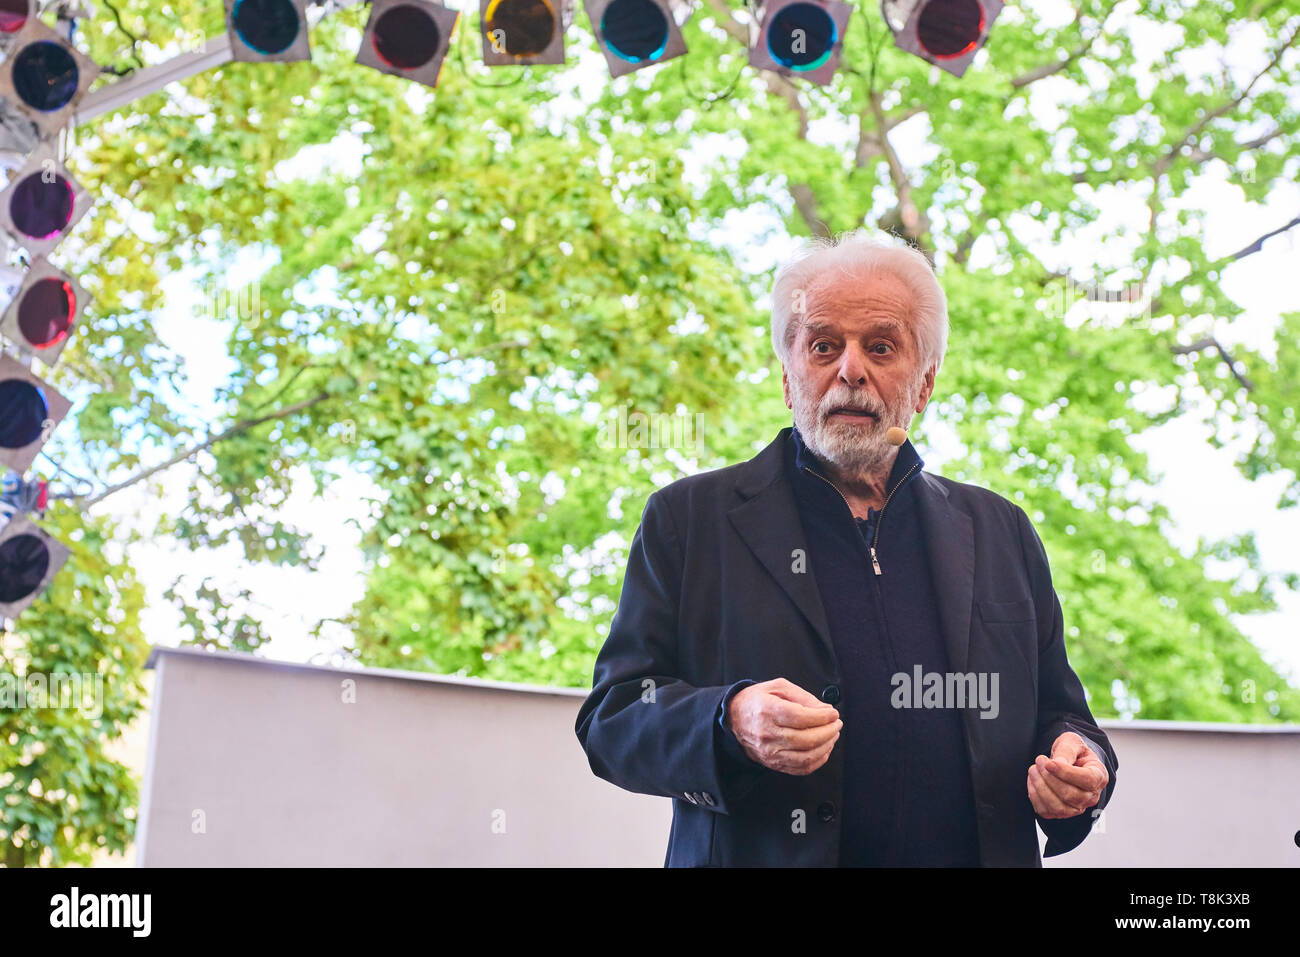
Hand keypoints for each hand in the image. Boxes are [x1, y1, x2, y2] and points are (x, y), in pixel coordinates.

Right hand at [727, 678, 841, 774]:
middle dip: (829, 731)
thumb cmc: (756, 701)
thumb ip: (803, 697)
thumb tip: (825, 710)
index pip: (802, 717)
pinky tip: (823, 749)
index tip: (833, 713)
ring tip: (832, 735)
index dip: (823, 717)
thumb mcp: (777, 687)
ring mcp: (770, 752)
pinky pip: (801, 768)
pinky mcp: (773, 763)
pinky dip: (818, 761)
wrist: (733, 718)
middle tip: (836, 723)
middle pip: (807, 739)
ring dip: (826, 746)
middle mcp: (768, 734)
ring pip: (806, 756)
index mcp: (768, 711)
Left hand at [1027, 732, 1108, 818]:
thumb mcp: (1073, 742)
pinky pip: (1046, 811)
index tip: (1049, 763)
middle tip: (1039, 760)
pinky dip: (1035, 796)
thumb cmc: (1074, 752)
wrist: (1069, 762)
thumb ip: (1067, 750)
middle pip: (1070, 794)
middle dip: (1049, 777)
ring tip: (1033, 770)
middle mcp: (1091, 796)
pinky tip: (1033, 781)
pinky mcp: (1061, 813)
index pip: (1087, 780)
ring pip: (1058, 807)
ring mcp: (1077, 807)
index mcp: (1099, 776)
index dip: (1066, 773)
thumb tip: (1057, 763)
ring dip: (1040, 787)